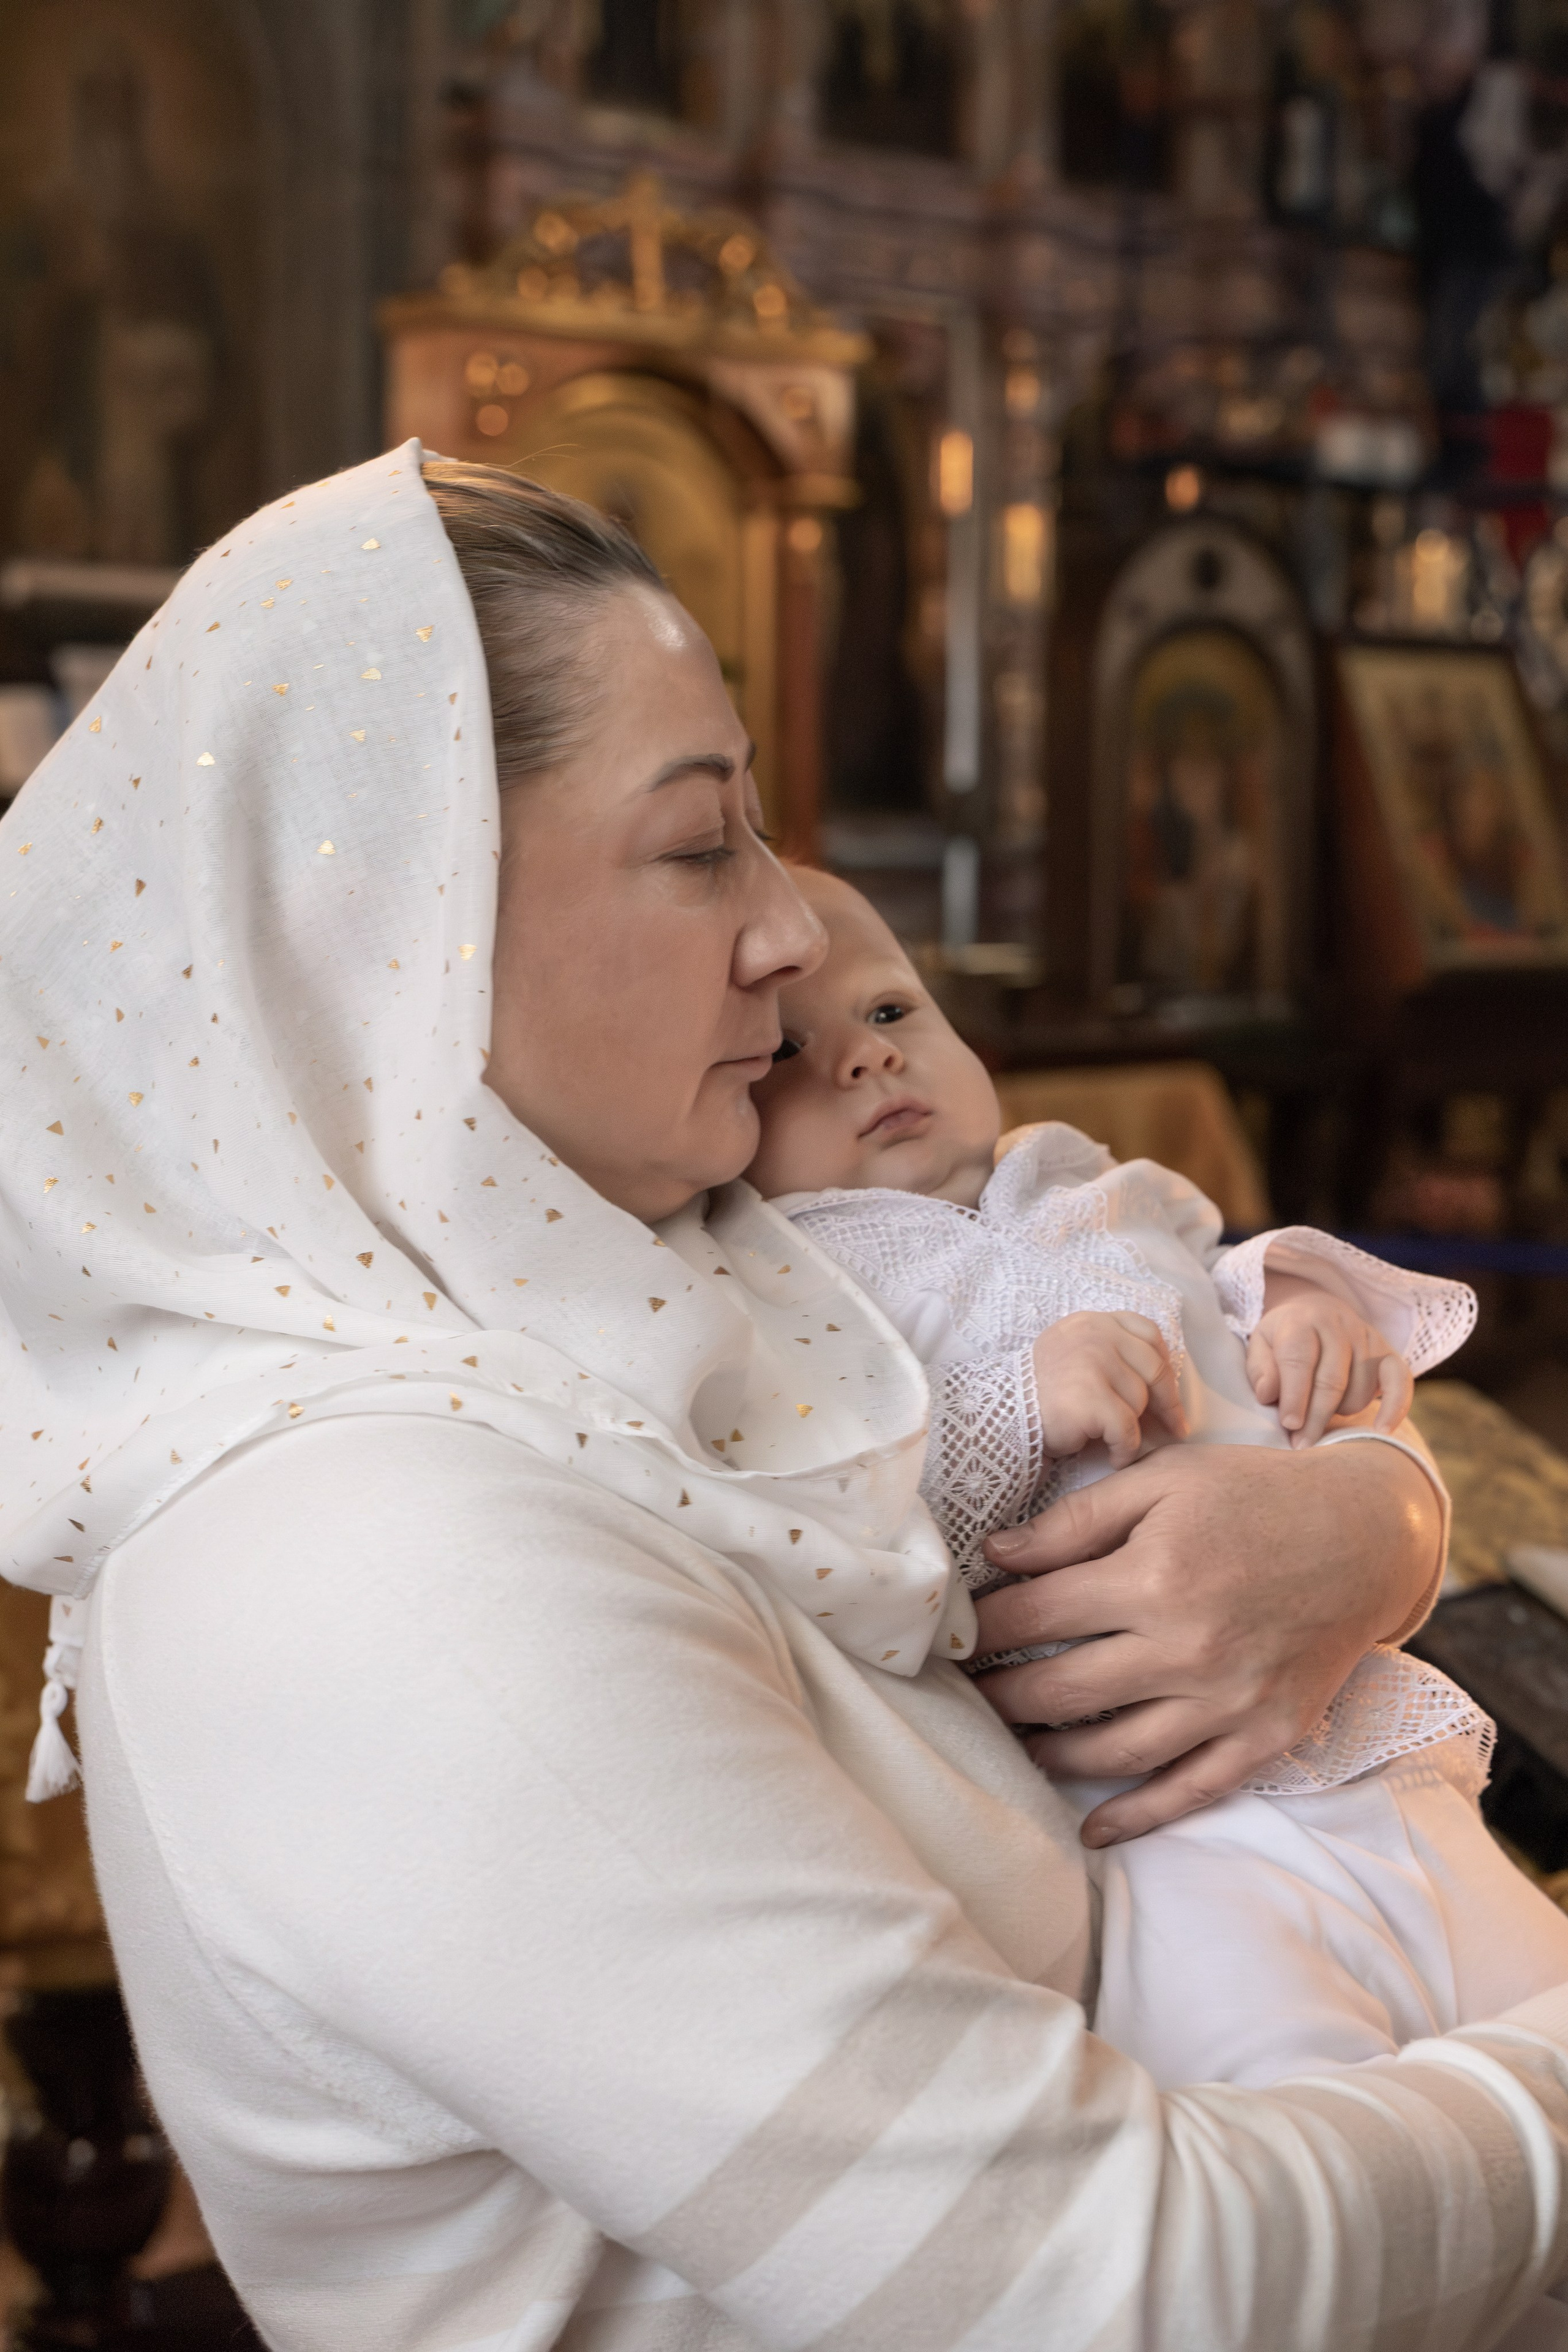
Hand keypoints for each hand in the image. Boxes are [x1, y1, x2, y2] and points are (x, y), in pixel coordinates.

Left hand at [971, 1440, 1440, 1846]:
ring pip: (1117, 1750)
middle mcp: (1190, 1647)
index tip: (953, 1634)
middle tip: (969, 1695)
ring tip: (1017, 1745)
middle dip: (1003, 1695)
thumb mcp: (1162, 1479)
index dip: (984, 1627)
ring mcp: (1230, 1700)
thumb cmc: (1255, 1495)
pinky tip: (1092, 1826)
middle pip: (1064, 1689)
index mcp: (1156, 1575)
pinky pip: (1191, 1789)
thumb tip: (997, 1554)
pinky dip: (1137, 1815)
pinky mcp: (1266, 1735)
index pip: (1039, 1614)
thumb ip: (1076, 1519)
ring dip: (1052, 1754)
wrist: (1366, 1535)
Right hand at [1031, 1311, 1186, 1467]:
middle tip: (1175, 1428)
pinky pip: (1127, 1430)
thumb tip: (1160, 1382)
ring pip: (1139, 1401)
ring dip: (1132, 1428)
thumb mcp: (1073, 1354)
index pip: (1147, 1332)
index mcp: (1092, 1322)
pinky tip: (1114, 1457)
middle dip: (1168, 1402)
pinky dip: (1125, 1449)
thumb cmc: (1041, 1394)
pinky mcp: (1091, 1397)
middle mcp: (1095, 1335)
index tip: (1170, 1392)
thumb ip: (1108, 1351)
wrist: (1000, 1416)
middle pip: (1153, 1367)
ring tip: (1114, 1441)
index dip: (1164, 1363)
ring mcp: (1093, 1363)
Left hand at [1248, 1274, 1412, 1446]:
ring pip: (1360, 1389)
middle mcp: (1337, 1325)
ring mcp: (1367, 1337)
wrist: (1316, 1310)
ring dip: (1341, 1413)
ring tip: (1319, 1418)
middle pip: (1331, 1380)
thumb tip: (1267, 1394)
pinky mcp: (1389, 1352)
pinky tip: (1382, 1430)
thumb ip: (1261, 1369)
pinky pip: (1400, 1381)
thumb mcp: (1260, 1346)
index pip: (1299, 1360)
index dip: (1294, 1395)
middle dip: (1315, 1417)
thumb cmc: (1284, 1339)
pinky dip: (1395, 1407)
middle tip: (1302, 1445)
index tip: (1289, 1425)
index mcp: (1301, 1321)